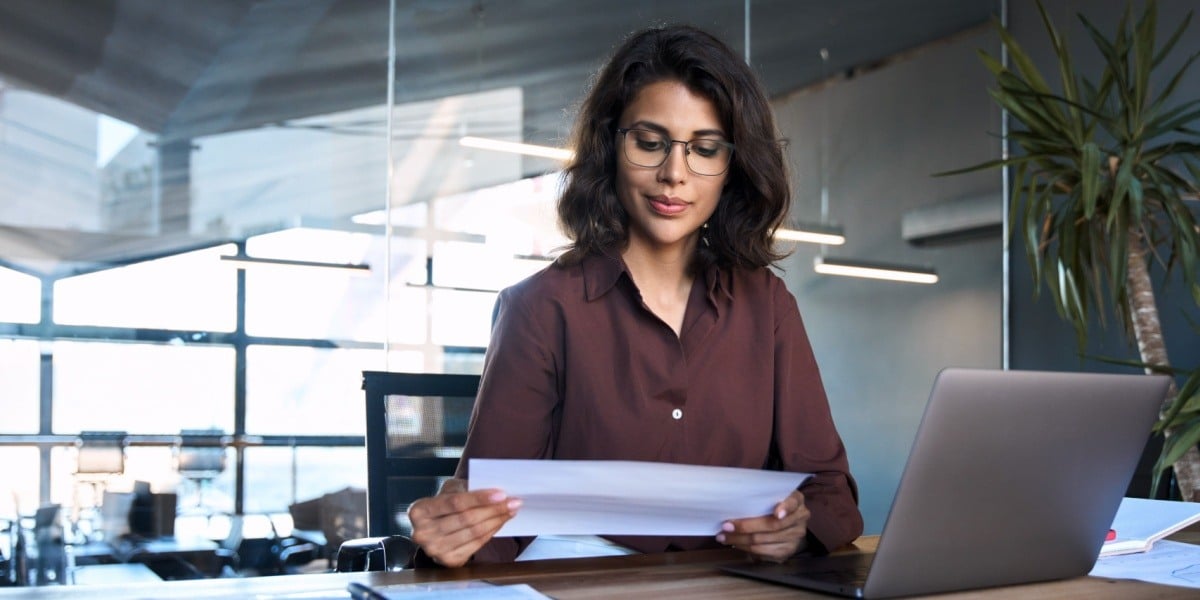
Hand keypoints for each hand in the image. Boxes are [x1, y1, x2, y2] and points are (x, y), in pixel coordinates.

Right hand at [407, 477, 521, 566]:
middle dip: (494, 509)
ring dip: (497, 521)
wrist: (433, 528)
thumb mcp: (448, 490)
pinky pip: (476, 545)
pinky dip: (491, 532)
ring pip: (474, 533)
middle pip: (466, 519)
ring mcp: (434, 550)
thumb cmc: (443, 505)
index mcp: (419, 511)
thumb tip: (496, 492)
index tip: (501, 494)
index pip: (454, 503)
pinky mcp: (448, 561)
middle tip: (513, 502)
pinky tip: (500, 523)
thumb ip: (465, 489)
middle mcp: (423, 533)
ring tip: (511, 511)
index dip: (479, 498)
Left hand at [715, 489, 809, 561]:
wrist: (785, 520)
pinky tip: (735, 544)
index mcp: (796, 500)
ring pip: (764, 540)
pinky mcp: (787, 551)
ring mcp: (795, 537)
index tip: (776, 514)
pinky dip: (746, 548)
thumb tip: (734, 501)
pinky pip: (764, 552)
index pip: (793, 502)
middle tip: (726, 526)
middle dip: (746, 526)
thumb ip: (759, 496)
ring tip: (724, 537)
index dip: (785, 508)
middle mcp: (800, 519)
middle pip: (772, 525)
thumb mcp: (770, 494)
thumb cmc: (772, 503)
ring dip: (741, 540)